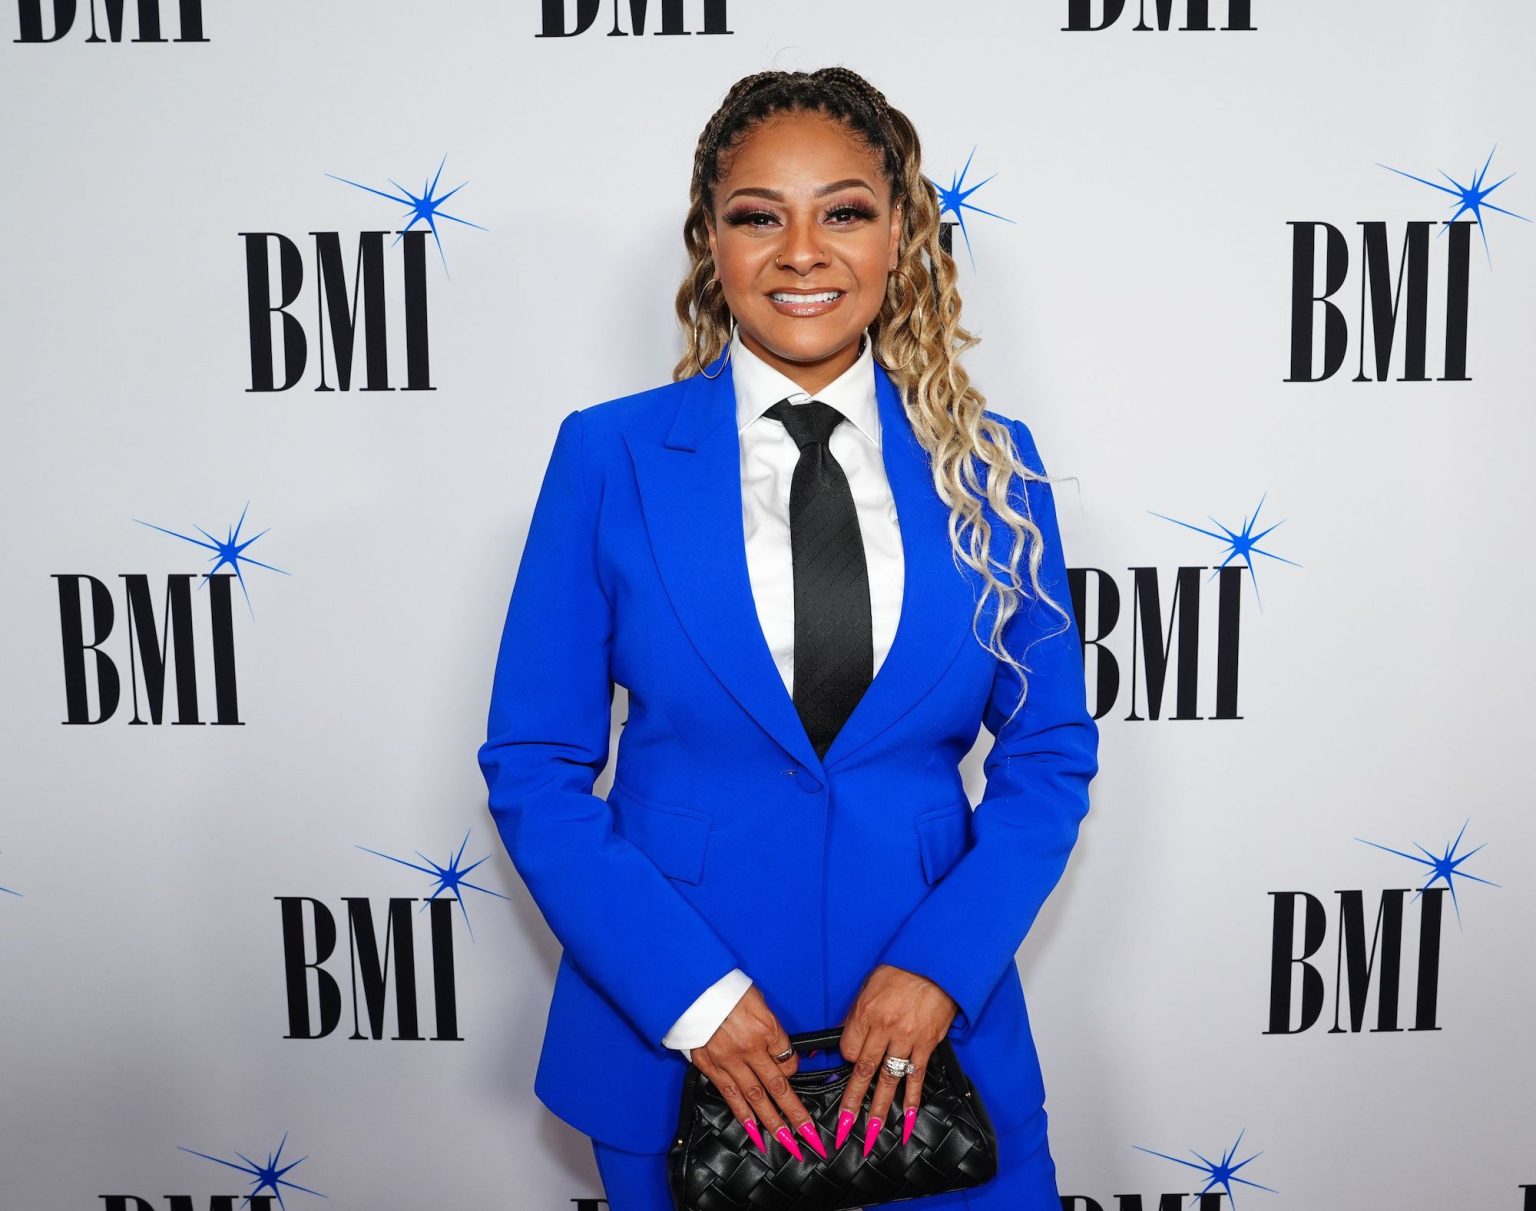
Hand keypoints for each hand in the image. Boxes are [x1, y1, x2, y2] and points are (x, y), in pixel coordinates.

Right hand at [689, 985, 827, 1161]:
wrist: (691, 989)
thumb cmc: (726, 990)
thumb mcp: (758, 1001)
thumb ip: (770, 1027)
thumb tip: (780, 1049)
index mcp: (765, 1028)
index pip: (789, 1058)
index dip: (794, 1068)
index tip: (792, 1071)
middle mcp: (749, 1048)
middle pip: (778, 1086)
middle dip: (796, 1113)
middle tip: (809, 1135)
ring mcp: (729, 1060)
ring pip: (756, 1097)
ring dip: (773, 1122)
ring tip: (787, 1142)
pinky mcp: (711, 1066)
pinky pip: (730, 1095)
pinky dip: (743, 1115)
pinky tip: (754, 1130)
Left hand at [836, 964, 957, 1155]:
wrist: (935, 964)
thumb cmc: (900, 971)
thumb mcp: (869, 986)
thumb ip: (857, 1015)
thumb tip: (845, 1037)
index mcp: (866, 1012)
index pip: (849, 1049)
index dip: (847, 1059)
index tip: (851, 1063)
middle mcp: (885, 1028)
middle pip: (864, 1070)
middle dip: (852, 1101)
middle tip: (843, 1125)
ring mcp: (907, 1038)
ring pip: (889, 1079)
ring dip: (880, 1109)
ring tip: (872, 1132)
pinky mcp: (927, 1044)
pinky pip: (918, 1077)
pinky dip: (912, 1100)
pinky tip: (908, 1118)